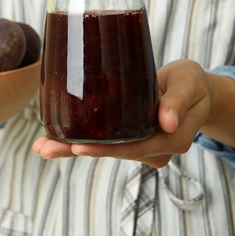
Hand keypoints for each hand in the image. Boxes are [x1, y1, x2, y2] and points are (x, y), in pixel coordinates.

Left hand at [33, 59, 234, 167]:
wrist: (193, 89)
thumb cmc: (191, 83)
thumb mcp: (190, 83)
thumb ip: (178, 100)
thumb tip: (166, 122)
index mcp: (171, 139)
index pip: (135, 148)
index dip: (106, 149)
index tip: (78, 148)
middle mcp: (154, 148)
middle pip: (113, 152)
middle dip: (77, 151)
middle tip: (44, 149)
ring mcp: (140, 145)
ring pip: (104, 148)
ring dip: (71, 148)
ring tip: (41, 146)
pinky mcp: (128, 137)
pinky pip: (104, 140)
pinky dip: (79, 140)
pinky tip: (53, 139)